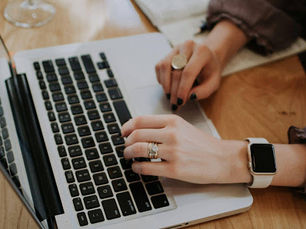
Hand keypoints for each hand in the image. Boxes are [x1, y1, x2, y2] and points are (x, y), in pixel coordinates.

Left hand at [121, 114, 249, 183]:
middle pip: (136, 135)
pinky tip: (137, 168)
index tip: (122, 132)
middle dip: (126, 142)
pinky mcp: (175, 169)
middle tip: (125, 147)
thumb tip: (139, 131)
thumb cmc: (203, 144)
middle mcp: (172, 134)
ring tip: (129, 157)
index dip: (127, 126)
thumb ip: (163, 126)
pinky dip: (136, 168)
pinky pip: (147, 167)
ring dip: (128, 154)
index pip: (140, 120)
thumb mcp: (183, 127)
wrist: (223, 159)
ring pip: (138, 150)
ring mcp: (173, 152)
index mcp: (173, 121)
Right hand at [155, 40, 221, 109]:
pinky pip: (159, 67)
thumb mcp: (213, 83)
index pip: (188, 72)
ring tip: (170, 96)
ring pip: (164, 67)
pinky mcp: (168, 53)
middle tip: (175, 104)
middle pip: (176, 71)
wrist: (207, 58)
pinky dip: (161, 79)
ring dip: (165, 85)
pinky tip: (168, 87)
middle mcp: (188, 46)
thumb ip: (204, 91)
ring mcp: (176, 48)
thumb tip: (190, 96)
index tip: (180, 101)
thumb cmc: (210, 71)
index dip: (183, 88)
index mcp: (202, 52)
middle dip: (174, 91)